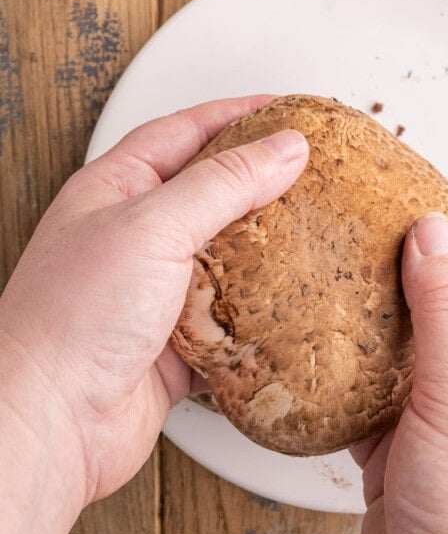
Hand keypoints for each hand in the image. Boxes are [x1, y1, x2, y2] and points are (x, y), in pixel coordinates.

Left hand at [0, 96, 307, 505]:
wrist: (50, 423)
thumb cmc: (70, 321)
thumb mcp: (153, 227)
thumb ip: (223, 183)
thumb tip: (282, 148)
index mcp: (113, 191)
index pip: (183, 132)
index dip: (235, 116)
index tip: (286, 111)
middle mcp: (131, 238)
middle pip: (209, 194)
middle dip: (260, 184)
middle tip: (311, 173)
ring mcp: (152, 294)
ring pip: (225, 260)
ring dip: (266, 253)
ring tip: (311, 235)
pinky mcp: (174, 346)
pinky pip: (229, 322)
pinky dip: (259, 317)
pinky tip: (287, 310)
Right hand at [353, 210, 447, 533]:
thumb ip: (446, 311)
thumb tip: (434, 236)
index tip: (430, 193)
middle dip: (414, 269)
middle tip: (371, 228)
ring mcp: (443, 423)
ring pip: (407, 350)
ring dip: (376, 319)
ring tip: (338, 277)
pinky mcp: (400, 453)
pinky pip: (372, 395)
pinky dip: (348, 374)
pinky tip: (319, 353)